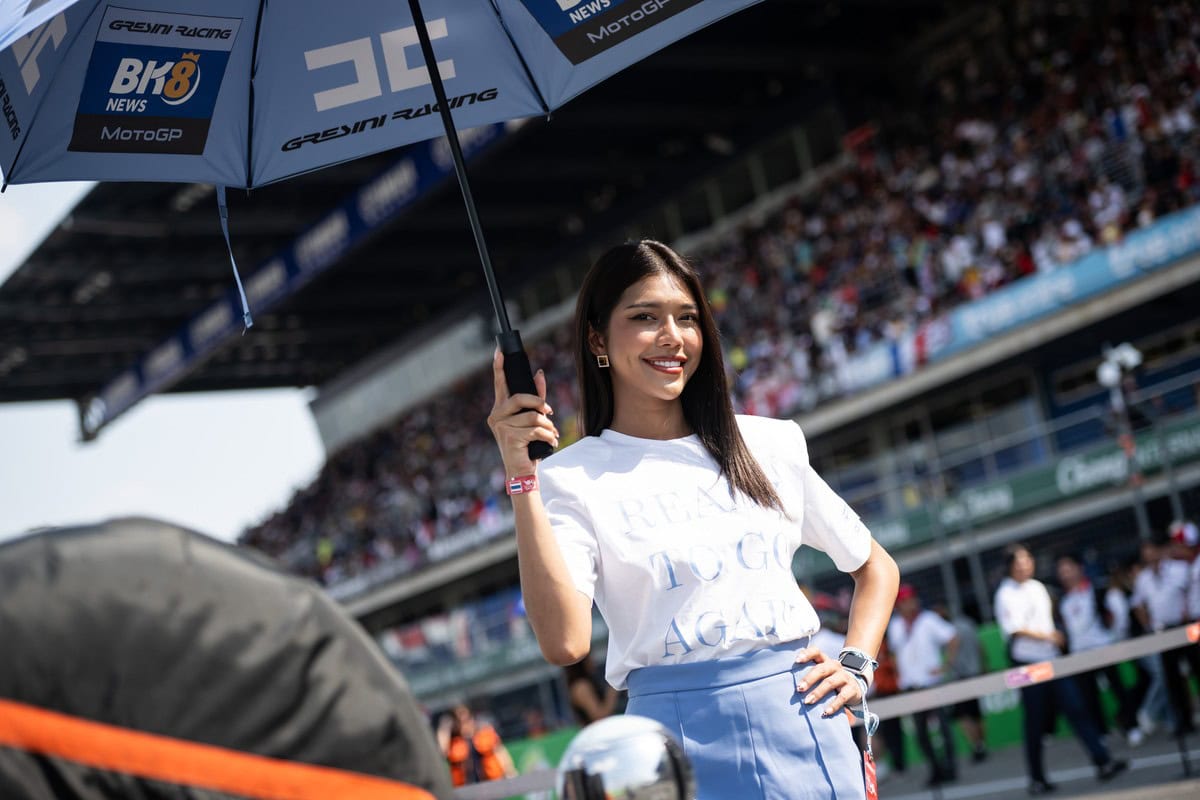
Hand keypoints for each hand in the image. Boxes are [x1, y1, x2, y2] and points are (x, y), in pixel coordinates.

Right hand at [487, 349, 558, 477]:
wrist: (522, 471)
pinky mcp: (510, 437)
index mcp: (500, 409)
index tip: (500, 351)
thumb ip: (536, 398)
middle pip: (520, 398)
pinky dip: (548, 435)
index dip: (499, 367)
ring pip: (532, 416)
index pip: (499, 385)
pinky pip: (536, 429)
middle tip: (550, 411)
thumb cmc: (527, 445)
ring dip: (548, 425)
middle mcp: (496, 416)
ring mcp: (501, 427)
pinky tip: (551, 443)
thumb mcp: (532, 420)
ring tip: (552, 434)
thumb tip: (539, 373)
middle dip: (539, 403)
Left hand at [793, 647, 863, 716]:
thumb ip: (808, 674)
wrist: (854, 687)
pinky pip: (842, 697)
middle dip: (809, 679)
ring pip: (830, 683)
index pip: (816, 652)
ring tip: (807, 701)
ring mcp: (844, 677)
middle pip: (821, 669)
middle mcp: (834, 666)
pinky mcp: (852, 689)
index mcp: (824, 660)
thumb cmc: (829, 680)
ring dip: (818, 692)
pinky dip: (833, 705)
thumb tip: (785, 682)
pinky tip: (825, 712)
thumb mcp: (821, 674)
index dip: (806, 654)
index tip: (796, 660)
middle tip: (799, 689)